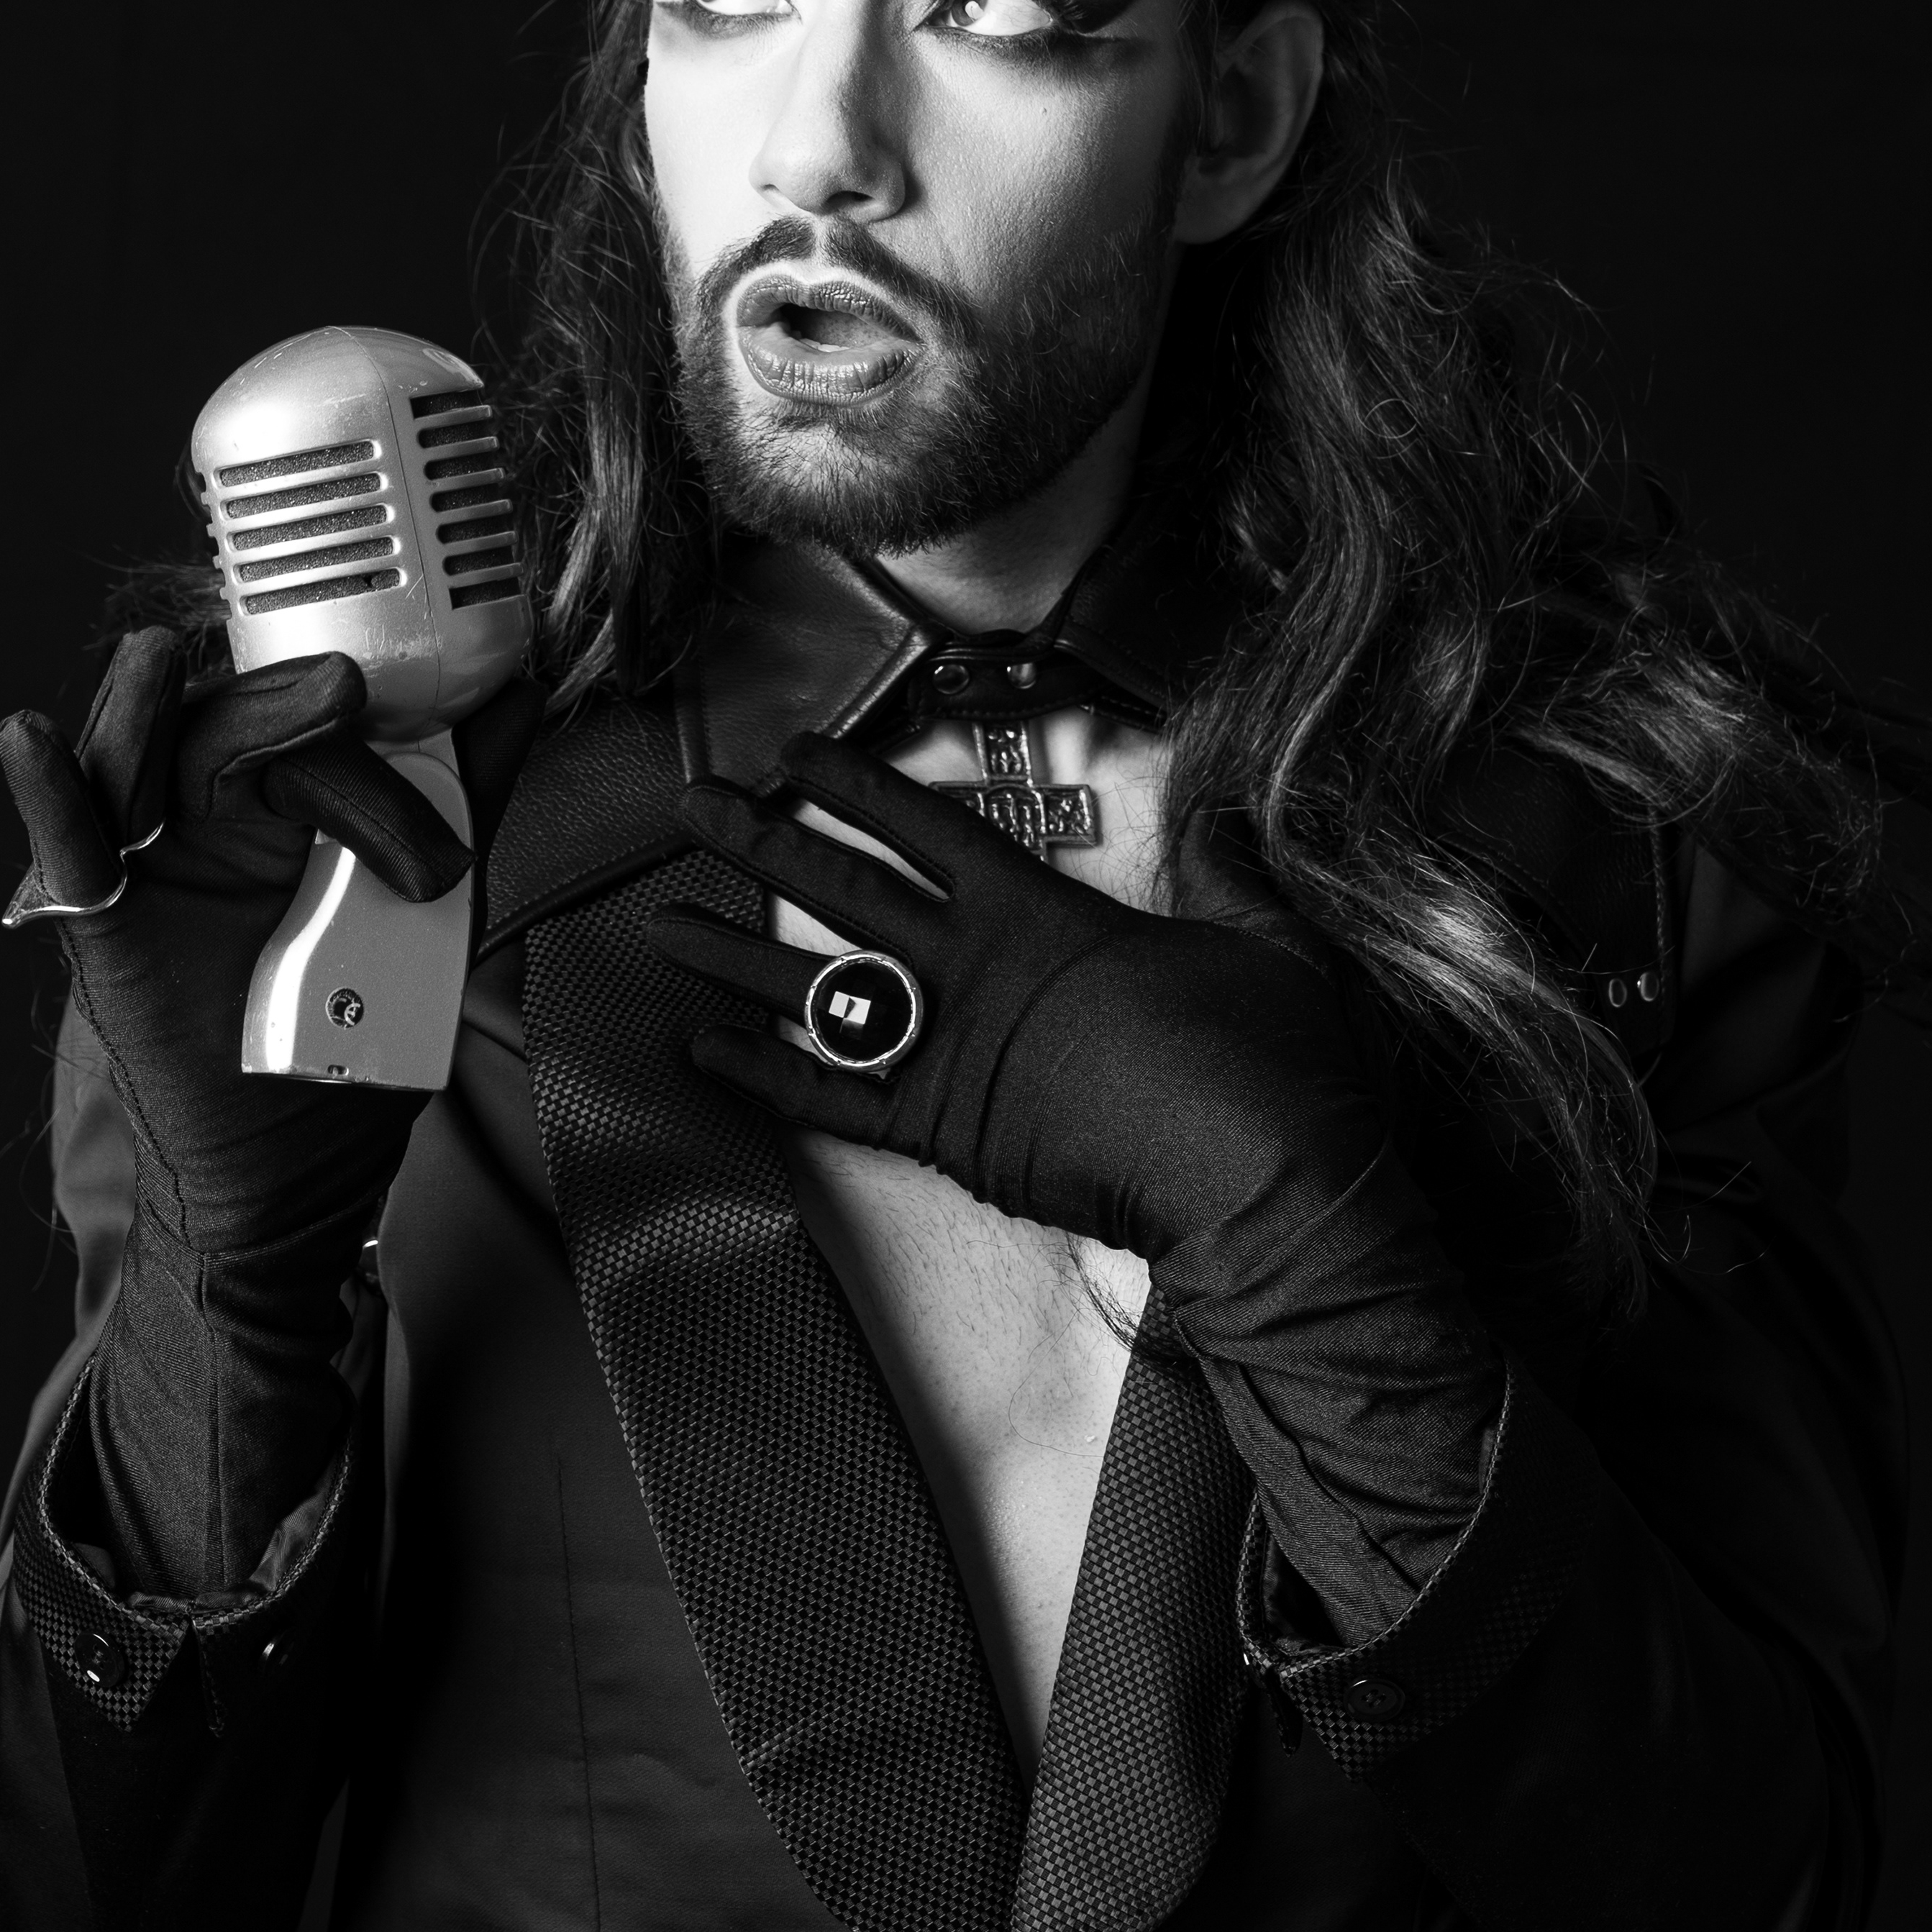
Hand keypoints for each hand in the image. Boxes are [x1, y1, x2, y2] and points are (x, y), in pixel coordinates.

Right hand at [0, 628, 468, 1259]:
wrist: (302, 1172)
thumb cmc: (355, 1039)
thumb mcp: (432, 910)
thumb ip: (462, 803)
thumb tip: (517, 695)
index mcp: (280, 800)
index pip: (305, 728)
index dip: (353, 737)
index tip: (407, 765)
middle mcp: (206, 820)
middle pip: (220, 728)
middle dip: (278, 711)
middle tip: (339, 695)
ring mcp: (148, 868)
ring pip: (130, 764)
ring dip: (139, 710)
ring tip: (156, 659)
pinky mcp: (103, 931)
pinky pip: (66, 852)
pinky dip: (45, 794)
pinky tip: (30, 738)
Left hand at [649, 729, 1384, 1270]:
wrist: (1259, 1179)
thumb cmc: (1268, 1061)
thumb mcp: (1265, 937)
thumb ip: (1227, 867)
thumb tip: (1223, 810)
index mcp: (1042, 916)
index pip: (927, 826)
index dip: (856, 784)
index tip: (798, 752)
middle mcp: (975, 975)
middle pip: (843, 891)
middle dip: (761, 840)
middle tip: (694, 805)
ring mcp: (950, 1056)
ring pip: (816, 990)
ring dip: (734, 956)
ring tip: (663, 926)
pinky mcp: (946, 1138)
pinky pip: (831, 1103)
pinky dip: (763, 1077)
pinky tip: (700, 1051)